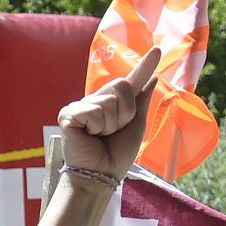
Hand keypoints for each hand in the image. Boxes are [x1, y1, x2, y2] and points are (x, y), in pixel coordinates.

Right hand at [56, 45, 158, 180]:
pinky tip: (89, 136)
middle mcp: (96, 101)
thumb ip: (141, 101)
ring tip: (99, 136)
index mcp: (113, 104)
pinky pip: (94, 110)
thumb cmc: (116, 156)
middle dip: (125, 112)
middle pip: (122, 86)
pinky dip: (97, 126)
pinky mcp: (69, 114)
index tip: (157, 51)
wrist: (100, 175)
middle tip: (112, 132)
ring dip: (111, 123)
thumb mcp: (136, 126)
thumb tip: (152, 78)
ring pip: (109, 100)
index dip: (144, 66)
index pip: (131, 82)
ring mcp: (81, 106)